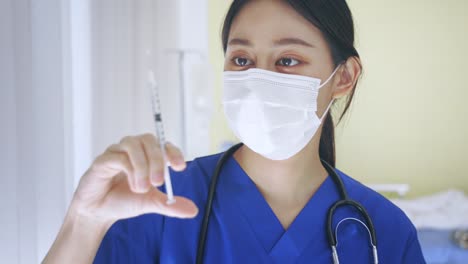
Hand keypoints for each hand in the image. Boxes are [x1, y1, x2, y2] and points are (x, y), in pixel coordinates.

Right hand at [70, 133, 197, 225]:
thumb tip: (193, 210)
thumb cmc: (123, 200)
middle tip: (158, 182)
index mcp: (146, 155)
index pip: (163, 144)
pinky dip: (129, 170)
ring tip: (142, 188)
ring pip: (133, 145)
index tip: (180, 167)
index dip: (173, 152)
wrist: (98, 212)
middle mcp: (132, 149)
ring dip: (142, 166)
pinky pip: (118, 157)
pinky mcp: (102, 161)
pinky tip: (132, 186)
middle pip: (149, 140)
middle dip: (158, 160)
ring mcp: (116, 152)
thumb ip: (171, 205)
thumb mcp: (151, 203)